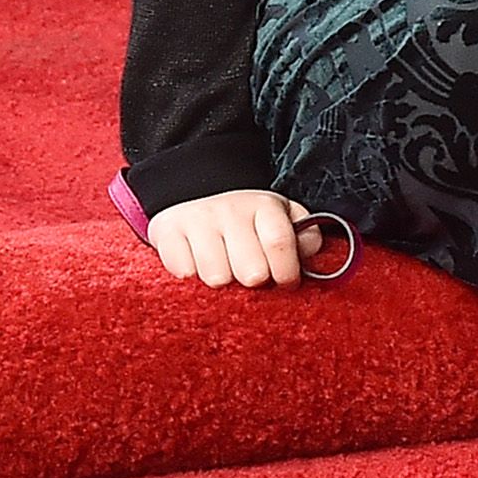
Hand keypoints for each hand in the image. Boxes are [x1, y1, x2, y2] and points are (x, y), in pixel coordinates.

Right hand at [146, 189, 311, 289]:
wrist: (195, 193)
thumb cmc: (248, 221)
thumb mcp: (283, 219)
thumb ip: (305, 238)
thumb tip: (309, 256)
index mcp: (264, 206)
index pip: (279, 243)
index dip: (286, 271)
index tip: (285, 283)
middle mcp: (231, 210)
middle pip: (250, 271)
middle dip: (254, 282)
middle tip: (252, 278)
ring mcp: (198, 220)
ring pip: (216, 278)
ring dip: (223, 284)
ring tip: (225, 272)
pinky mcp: (168, 232)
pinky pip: (183, 274)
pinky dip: (190, 280)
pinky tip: (197, 267)